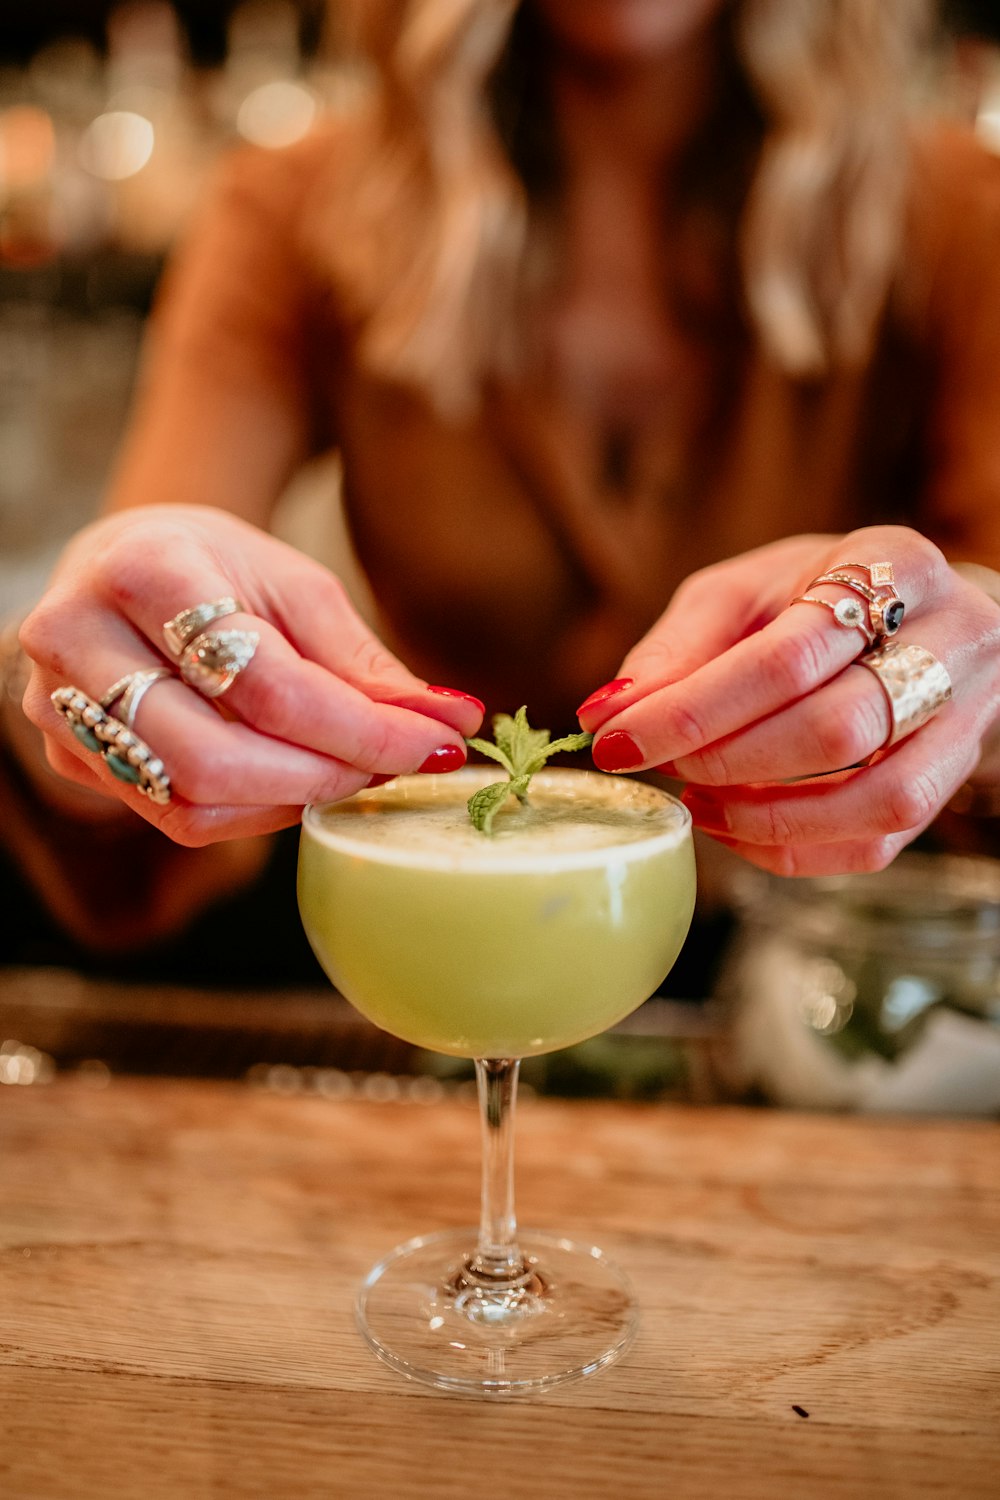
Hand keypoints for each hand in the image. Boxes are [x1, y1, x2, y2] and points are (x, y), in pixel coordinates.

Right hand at [19, 506, 483, 844]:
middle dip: (327, 775)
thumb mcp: (297, 587)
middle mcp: (79, 640)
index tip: (439, 742)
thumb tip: (455, 721)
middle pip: (216, 759)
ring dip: (294, 800)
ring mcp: (61, 708)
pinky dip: (255, 811)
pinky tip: (301, 781)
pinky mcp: (71, 758)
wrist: (124, 562)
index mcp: (141, 569)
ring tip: (357, 771)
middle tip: (401, 767)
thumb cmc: (217, 567)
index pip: (265, 684)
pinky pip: (177, 814)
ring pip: (192, 801)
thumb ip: (363, 663)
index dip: (361, 729)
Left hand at [577, 527, 999, 875]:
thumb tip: (605, 713)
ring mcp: (967, 718)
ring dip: (767, 816)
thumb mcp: (742, 593)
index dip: (693, 711)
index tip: (617, 741)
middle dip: (728, 760)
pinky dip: (793, 849)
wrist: (919, 615)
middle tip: (658, 765)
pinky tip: (734, 826)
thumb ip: (675, 649)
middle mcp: (955, 640)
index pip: (786, 658)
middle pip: (836, 729)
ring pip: (876, 799)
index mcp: (896, 566)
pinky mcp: (952, 781)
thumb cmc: (816, 596)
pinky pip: (878, 844)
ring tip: (698, 801)